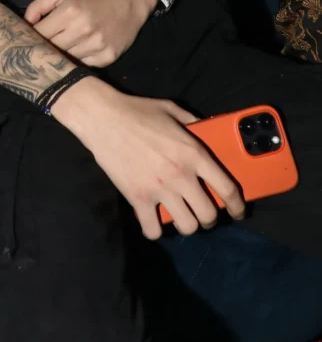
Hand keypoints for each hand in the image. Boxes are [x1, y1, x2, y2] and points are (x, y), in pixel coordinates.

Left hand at [25, 0, 155, 65]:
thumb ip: (38, 6)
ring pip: (67, 61)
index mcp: (69, 11)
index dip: (32, 38)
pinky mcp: (108, 57)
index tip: (29, 39)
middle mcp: (83, 30)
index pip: (40, 35)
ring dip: (62, 56)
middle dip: (45, 48)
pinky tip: (80, 50)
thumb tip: (24, 27)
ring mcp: (97, 45)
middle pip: (52, 50)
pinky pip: (84, 66)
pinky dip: (79, 60)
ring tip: (63, 47)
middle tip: (44, 45)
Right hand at [51, 78, 245, 238]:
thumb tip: (208, 131)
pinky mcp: (137, 198)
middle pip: (208, 215)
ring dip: (186, 225)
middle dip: (209, 219)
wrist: (103, 118)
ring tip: (180, 217)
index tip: (238, 212)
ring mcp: (159, 189)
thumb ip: (194, 122)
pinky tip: (154, 223)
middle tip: (203, 214)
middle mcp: (181, 174)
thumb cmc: (138, 111)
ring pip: (186, 225)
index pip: (227, 188)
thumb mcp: (173, 110)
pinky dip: (155, 231)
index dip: (238, 206)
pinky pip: (154, 230)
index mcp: (194, 153)